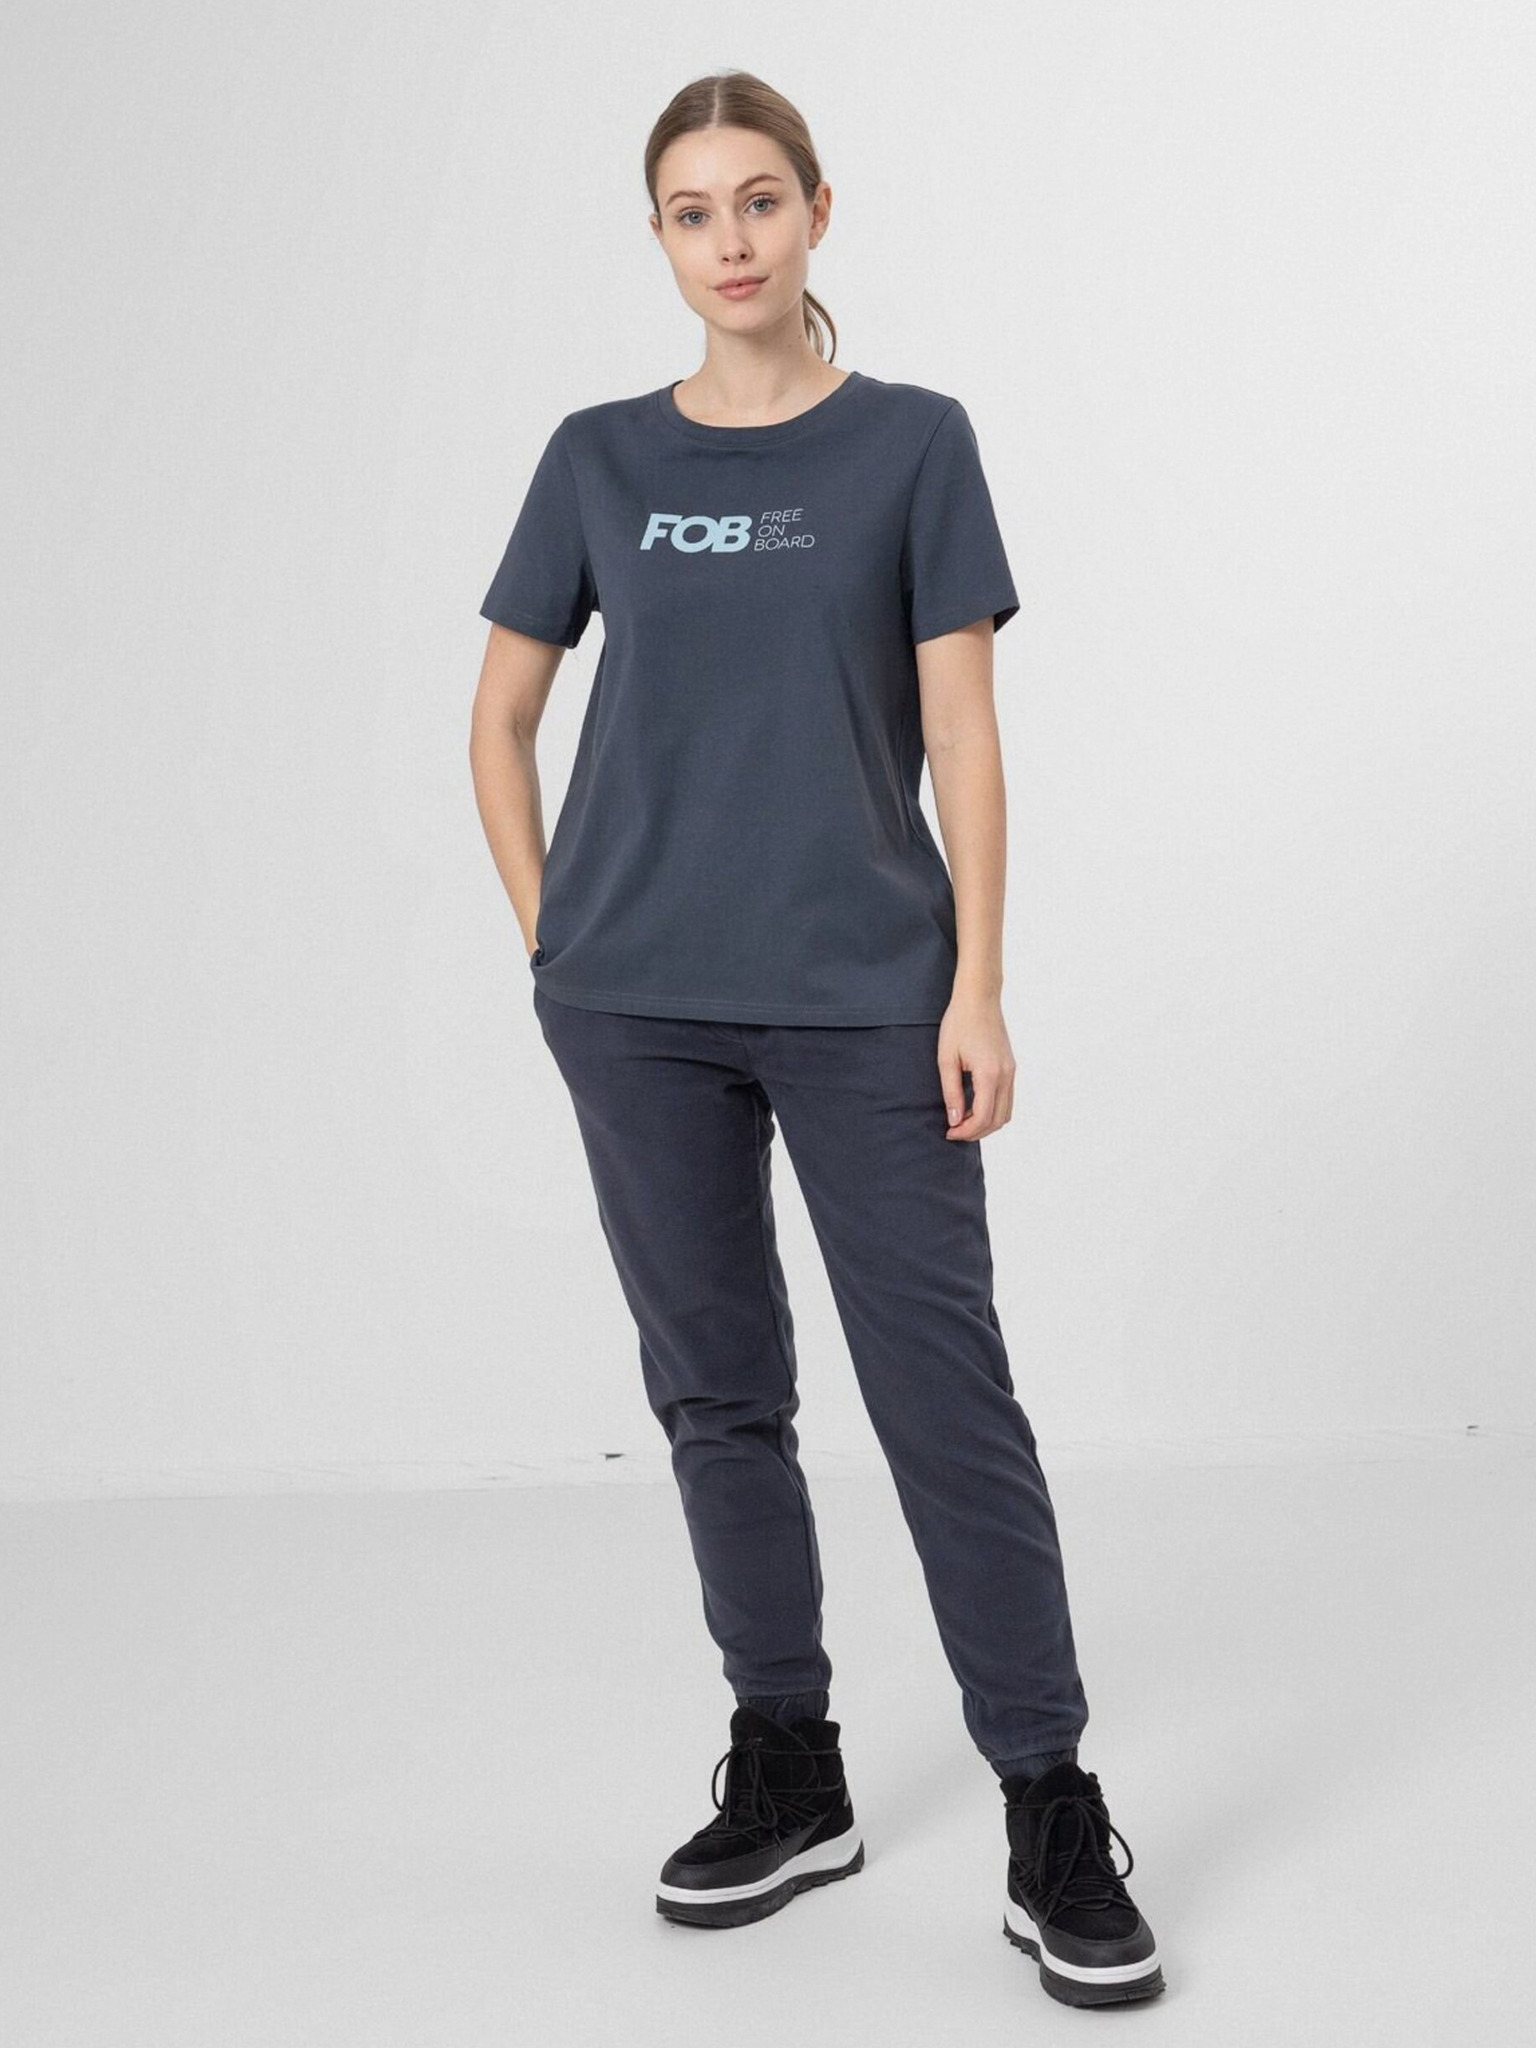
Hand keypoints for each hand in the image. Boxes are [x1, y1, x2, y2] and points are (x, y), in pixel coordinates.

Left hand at [937, 992, 1015, 1139]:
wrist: (979, 998)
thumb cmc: (959, 1024)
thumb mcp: (947, 1059)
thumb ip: (951, 1092)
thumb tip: (955, 1119)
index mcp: (990, 1073)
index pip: (983, 1116)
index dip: (966, 1130)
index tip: (949, 1132)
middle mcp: (1006, 1075)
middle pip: (998, 1120)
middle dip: (976, 1132)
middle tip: (954, 1131)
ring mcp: (1011, 1071)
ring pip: (1006, 1113)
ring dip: (986, 1123)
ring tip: (963, 1121)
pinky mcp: (1011, 1067)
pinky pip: (1007, 1099)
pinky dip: (993, 1110)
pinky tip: (973, 1106)